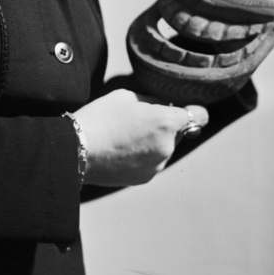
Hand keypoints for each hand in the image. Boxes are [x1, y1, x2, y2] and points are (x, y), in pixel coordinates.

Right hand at [74, 89, 207, 186]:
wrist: (76, 150)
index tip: (191, 110)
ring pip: (163, 148)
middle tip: (138, 120)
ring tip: (125, 137)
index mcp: (166, 122)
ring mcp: (156, 166)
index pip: (198, 116)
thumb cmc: (100, 118)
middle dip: (165, 126)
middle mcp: (167, 147)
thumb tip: (160, 107)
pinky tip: (121, 150)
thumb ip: (151, 101)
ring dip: (153, 142)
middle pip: (177, 133)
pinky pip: (151, 162)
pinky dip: (142, 156)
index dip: (196, 111)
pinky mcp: (144, 178)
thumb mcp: (127, 96)